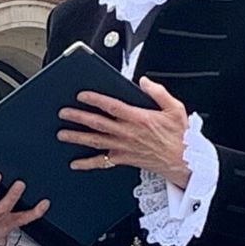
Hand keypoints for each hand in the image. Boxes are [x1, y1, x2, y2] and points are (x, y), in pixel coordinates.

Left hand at [56, 77, 191, 187]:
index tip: (82, 95)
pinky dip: (87, 164)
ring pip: (96, 141)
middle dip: (78, 117)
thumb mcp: (175, 109)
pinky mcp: (123, 159)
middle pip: (98, 123)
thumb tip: (144, 82)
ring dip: (77, 137)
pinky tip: (75, 163)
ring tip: (62, 134)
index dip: (95, 100)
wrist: (183, 162)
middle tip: (63, 113)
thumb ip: (158, 93)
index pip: (112, 107)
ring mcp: (123, 147)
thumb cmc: (178, 136)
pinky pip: (102, 162)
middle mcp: (127, 133)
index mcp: (138, 118)